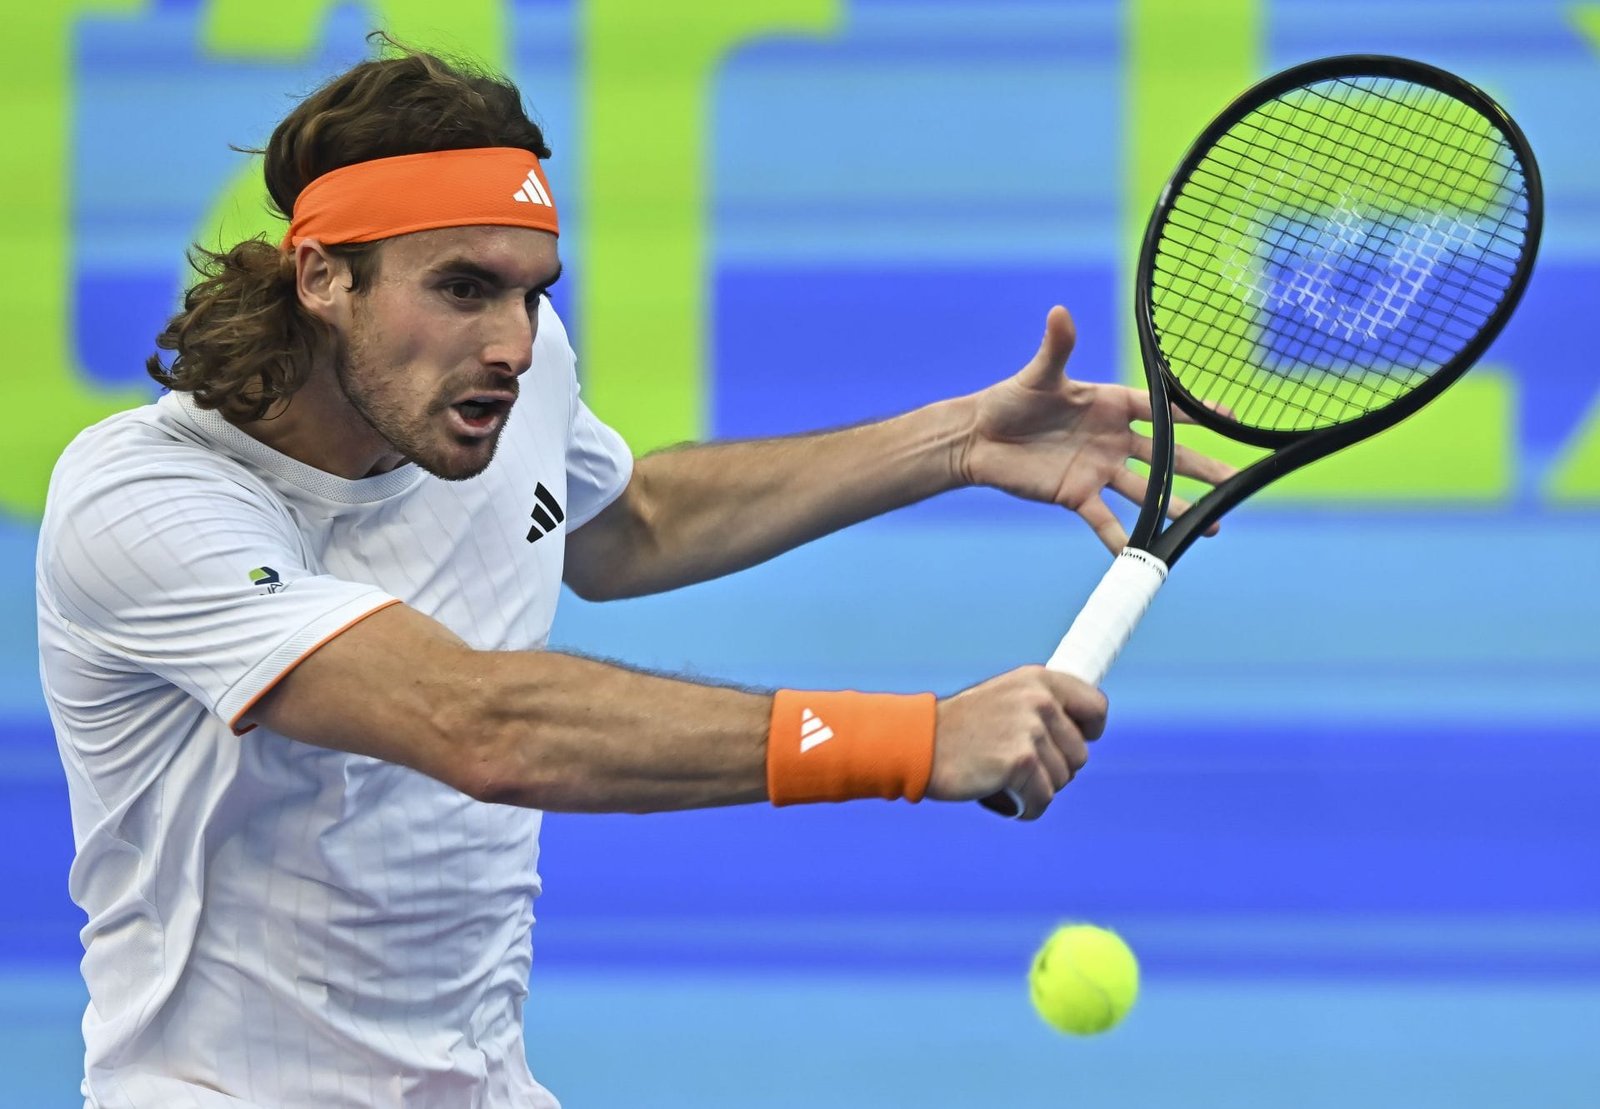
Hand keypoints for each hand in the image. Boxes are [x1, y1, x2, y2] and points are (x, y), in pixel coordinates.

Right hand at [927, 665, 1107, 820]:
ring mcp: (1030, 730)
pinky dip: (1025, 807)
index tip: (1070, 742)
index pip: (1095, 707)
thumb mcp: (1004, 700)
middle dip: (1054, 768)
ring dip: (1036, 788)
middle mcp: (1038, 700)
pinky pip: (1043, 800)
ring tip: (1003, 778)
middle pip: (1080, 754)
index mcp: (1038, 680)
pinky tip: (1003, 797)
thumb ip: (1040, 708)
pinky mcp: (1020, 762)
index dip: (1088, 731)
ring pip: (1062, 780)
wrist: (918, 744)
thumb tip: (1083, 731)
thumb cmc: (960, 730)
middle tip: (1017, 766)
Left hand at [955, 306, 1236, 552]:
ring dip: (1176, 508)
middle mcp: (1113, 439)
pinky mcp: (1076, 495)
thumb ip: (1057, 347)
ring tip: (1210, 526)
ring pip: (1146, 492)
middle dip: (1202, 469)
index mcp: (1112, 405)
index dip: (1195, 413)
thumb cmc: (1010, 399)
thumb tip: (1059, 311)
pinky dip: (1122, 538)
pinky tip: (1145, 554)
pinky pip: (1105, 520)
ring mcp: (1099, 469)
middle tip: (1234, 482)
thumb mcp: (1038, 375)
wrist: (979, 438)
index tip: (1229, 418)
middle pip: (1166, 456)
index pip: (1161, 409)